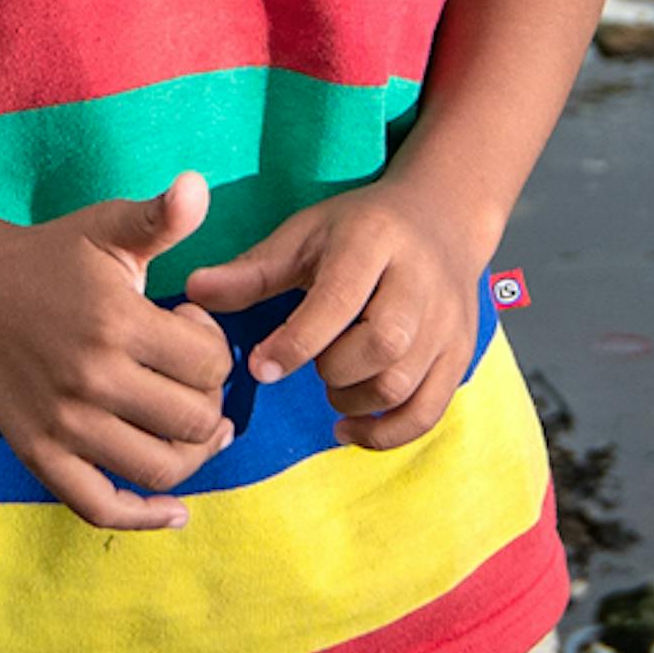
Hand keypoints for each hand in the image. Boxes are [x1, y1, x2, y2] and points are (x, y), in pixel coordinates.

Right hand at [0, 173, 244, 530]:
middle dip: (210, 400)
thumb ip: (158, 216)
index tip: (189, 328)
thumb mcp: (107, 228)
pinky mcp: (39, 454)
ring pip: (160, 468)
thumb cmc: (53, 257)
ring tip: (191, 427)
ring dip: (193, 454)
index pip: (210, 365)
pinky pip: (99, 505)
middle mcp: (92, 380)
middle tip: (189, 377)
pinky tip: (175, 512)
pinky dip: (143, 517)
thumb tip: (196, 186)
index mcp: (117, 323)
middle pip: (195, 420)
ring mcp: (64, 424)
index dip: (216, 350)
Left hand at [189, 183, 488, 450]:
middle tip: (312, 367)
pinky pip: (429, 410)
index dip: (295, 342)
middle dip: (333, 370)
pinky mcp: (460, 353)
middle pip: (383, 345)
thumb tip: (193, 291)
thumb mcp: (306, 236)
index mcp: (375, 242)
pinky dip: (387, 432)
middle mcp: (420, 282)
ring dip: (355, 401)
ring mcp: (448, 321)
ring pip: (405, 382)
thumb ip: (253, 271)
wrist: (443, 220)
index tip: (260, 368)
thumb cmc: (361, 231)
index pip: (338, 300)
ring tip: (332, 387)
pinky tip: (351, 427)